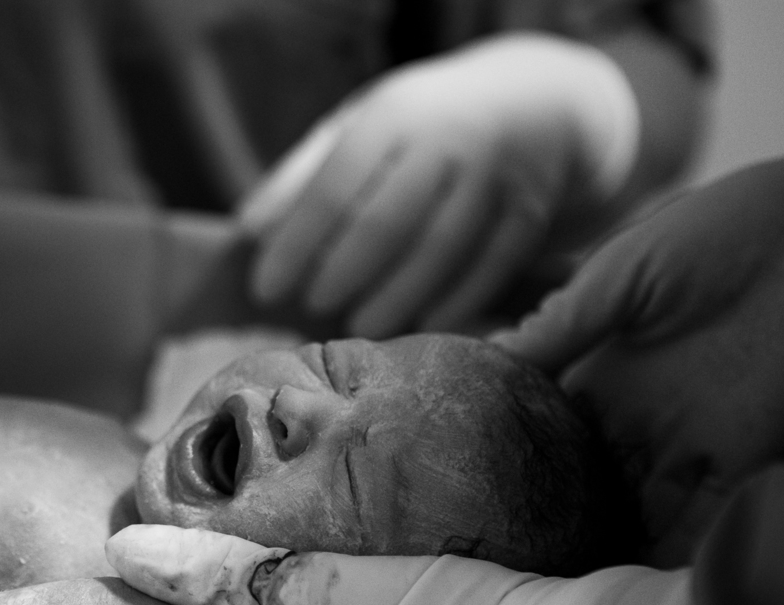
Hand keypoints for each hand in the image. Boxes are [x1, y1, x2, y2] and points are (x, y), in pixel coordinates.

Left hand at [241, 33, 639, 337]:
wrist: (536, 100)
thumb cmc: (421, 125)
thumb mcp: (360, 127)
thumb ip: (302, 174)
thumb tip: (248, 230)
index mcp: (394, 114)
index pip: (333, 186)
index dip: (295, 243)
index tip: (264, 288)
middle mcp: (448, 140)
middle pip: (387, 222)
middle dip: (342, 272)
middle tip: (311, 306)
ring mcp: (496, 176)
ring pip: (439, 250)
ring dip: (394, 297)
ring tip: (359, 325)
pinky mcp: (531, 210)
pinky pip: (488, 267)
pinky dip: (454, 303)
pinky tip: (421, 326)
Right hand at [491, 145, 783, 560]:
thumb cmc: (717, 232)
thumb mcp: (621, 272)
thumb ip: (562, 321)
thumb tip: (486, 355)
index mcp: (602, 375)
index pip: (546, 434)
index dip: (514, 465)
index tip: (471, 497)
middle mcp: (638, 419)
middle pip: (585, 486)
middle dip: (553, 521)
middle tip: (506, 560)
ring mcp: (691, 443)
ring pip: (637, 514)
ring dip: (604, 547)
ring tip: (554, 586)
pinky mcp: (745, 459)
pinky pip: (703, 523)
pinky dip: (670, 557)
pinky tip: (627, 584)